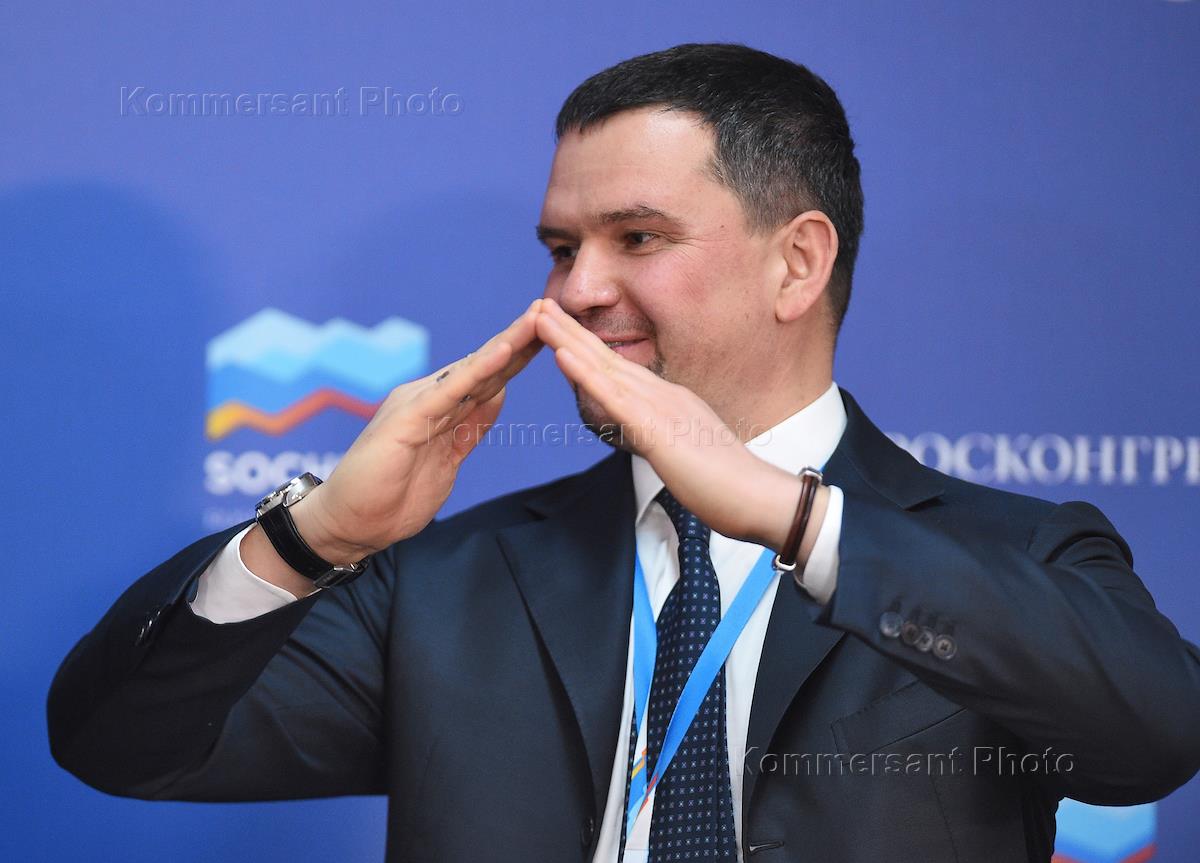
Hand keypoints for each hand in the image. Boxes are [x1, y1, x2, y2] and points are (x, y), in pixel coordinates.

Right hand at [291, 299, 543, 563]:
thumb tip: (498, 395)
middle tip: (551, 308)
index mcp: (441, 408)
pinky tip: (503, 353)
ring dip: (507, 344)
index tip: (554, 335)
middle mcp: (429, 398)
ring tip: (537, 319)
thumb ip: (470, 427)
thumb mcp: (448, 459)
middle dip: (520, 339)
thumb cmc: (392, 498)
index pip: (489, 379)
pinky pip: (449, 391)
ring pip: (472, 370)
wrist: (349, 525)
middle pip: (485, 366)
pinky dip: (478, 371)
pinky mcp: (406, 420)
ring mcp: (417, 405)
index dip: (520, 357)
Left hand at [534, 298, 824, 553]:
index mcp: (672, 402)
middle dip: (571, 331)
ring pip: (604, 368)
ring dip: (568, 340)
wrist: (759, 498)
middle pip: (607, 359)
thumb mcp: (692, 454)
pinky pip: (613, 398)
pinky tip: (560, 355)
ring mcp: (660, 408)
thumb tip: (658, 441)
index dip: (589, 348)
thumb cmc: (730, 486)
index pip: (621, 371)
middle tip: (540, 304)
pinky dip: (584, 374)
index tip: (562, 330)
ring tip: (539, 314)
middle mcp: (664, 396)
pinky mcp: (656, 429)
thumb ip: (672, 442)